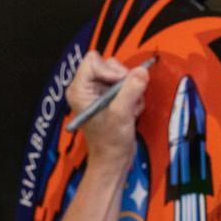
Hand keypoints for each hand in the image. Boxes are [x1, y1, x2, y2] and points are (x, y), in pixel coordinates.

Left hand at [66, 51, 148, 173]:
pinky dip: (132, 96)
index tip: (121, 83)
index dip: (111, 69)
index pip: (93, 61)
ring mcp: (98, 92)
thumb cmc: (109, 143)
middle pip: (108, 64)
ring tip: (129, 108)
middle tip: (128, 96)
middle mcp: (86, 89)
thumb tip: (141, 72)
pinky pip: (125, 85)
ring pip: (119, 74)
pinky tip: (129, 112)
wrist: (113, 159)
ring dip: (130, 89)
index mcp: (79, 90)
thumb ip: (131, 90)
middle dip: (123, 80)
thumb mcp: (121, 115)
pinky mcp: (109, 98)